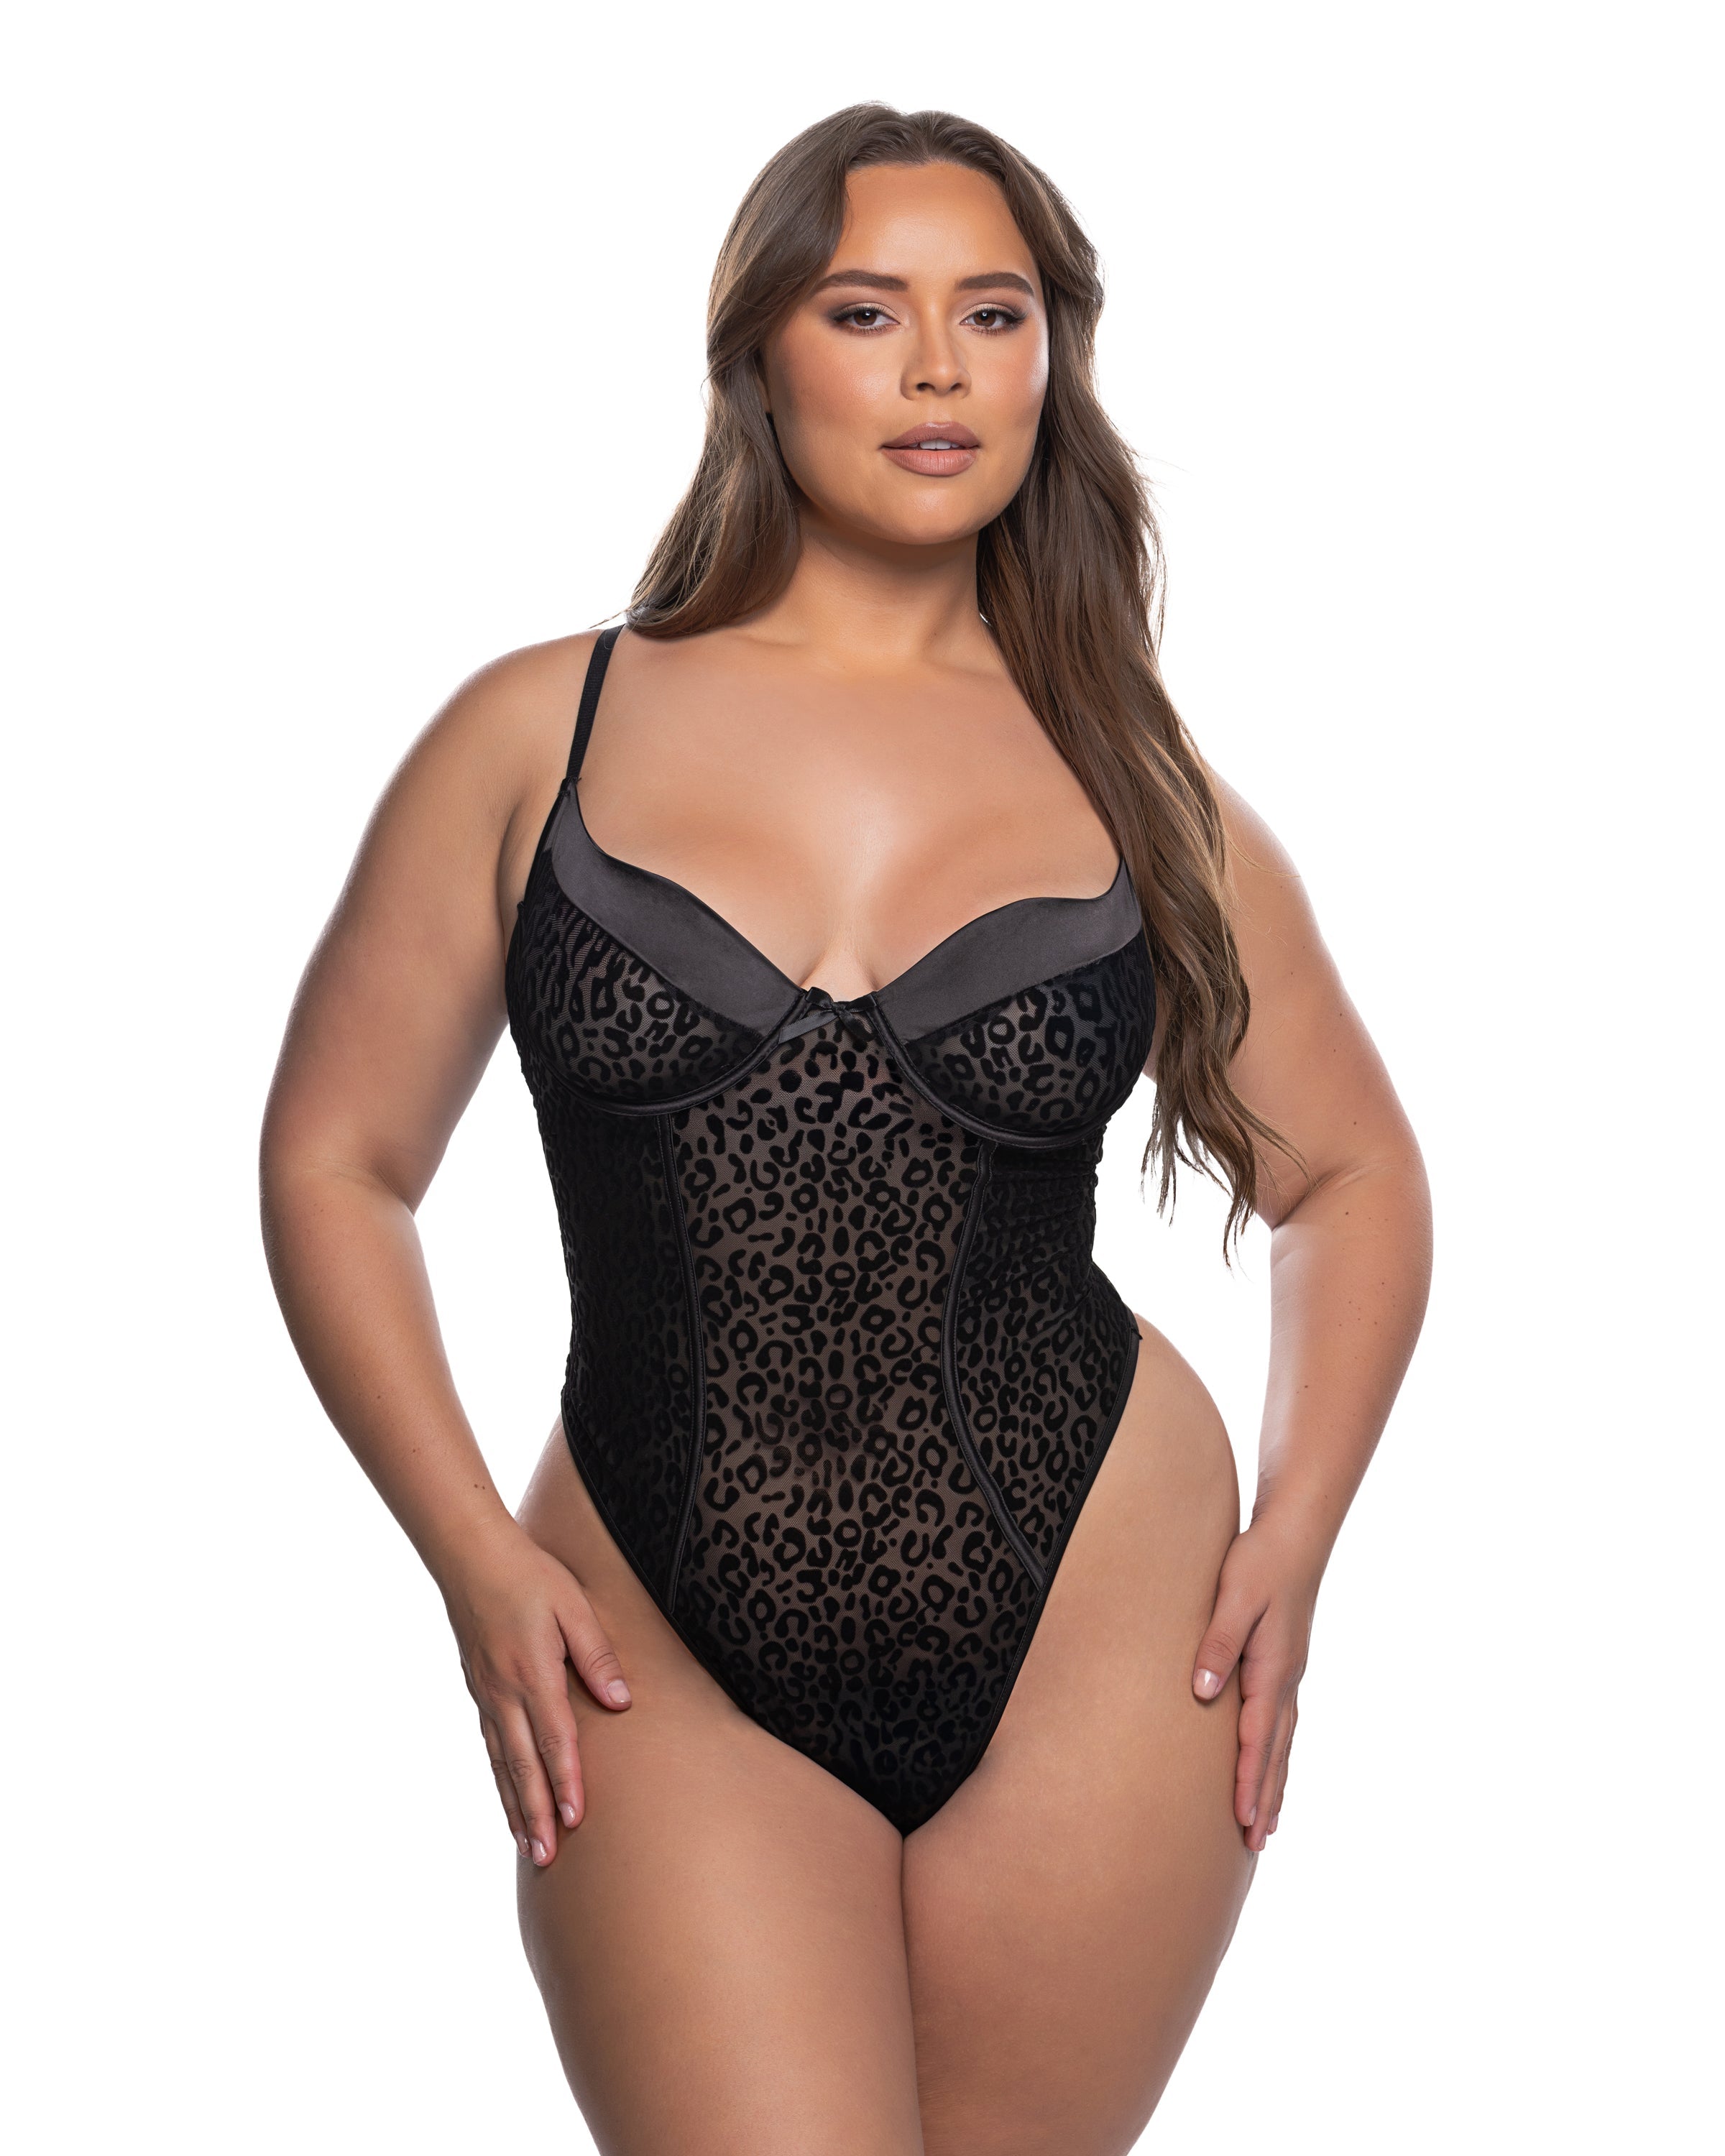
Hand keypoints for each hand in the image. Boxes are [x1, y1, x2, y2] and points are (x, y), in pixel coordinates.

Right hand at [440, 1521, 631, 1866]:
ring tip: (529, 1847)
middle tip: (547, 1858)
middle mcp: (505, 1693)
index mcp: (533, 1673)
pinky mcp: (480, 1691)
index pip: (555, 1739)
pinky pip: (491, 1747)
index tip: (576, 1819)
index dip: (566, 1782)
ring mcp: (487, 1695)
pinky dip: (500, 1779)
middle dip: (536, 1814)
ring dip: (516, 1807)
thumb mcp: (574, 1607)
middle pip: (524, 1766)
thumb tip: (621, 1703)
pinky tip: (509, 1799)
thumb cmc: (530, 1576)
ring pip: (503, 1764)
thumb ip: (597, 1656)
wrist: (470, 1556)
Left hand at [1190, 1517, 1322, 1853]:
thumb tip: (1202, 1691)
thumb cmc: (1260, 1561)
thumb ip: (1217, 1644)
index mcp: (1272, 1668)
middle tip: (1257, 1843)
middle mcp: (1286, 1678)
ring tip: (1269, 1824)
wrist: (1296, 1532)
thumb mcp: (1234, 1598)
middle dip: (1265, 1797)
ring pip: (1282, 1741)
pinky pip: (1283, 1722)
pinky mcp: (1285, 1662)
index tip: (1241, 1819)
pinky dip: (1278, 1753)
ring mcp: (1289, 1672)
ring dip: (1274, 1782)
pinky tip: (1274, 1764)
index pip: (1257, 1736)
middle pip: (1274, 1751)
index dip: (1247, 1780)